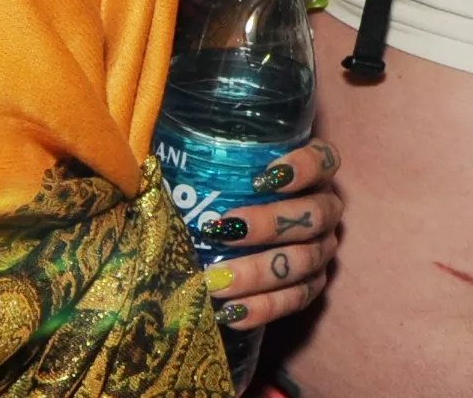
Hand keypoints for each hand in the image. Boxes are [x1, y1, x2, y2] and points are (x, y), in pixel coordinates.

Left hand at [197, 139, 343, 328]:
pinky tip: (230, 312)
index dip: (304, 166)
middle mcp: (324, 211)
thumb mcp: (214, 173)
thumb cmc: (222, 196)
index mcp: (311, 175)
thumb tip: (148, 164)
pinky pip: (296, 301)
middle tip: (223, 230)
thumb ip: (197, 162)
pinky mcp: (310, 287)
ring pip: (305, 261)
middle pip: (315, 215)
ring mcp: (321, 251)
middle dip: (269, 224)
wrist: (233, 242)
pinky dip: (263, 308)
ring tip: (215, 281)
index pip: (324, 161)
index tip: (262, 178)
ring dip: (258, 272)